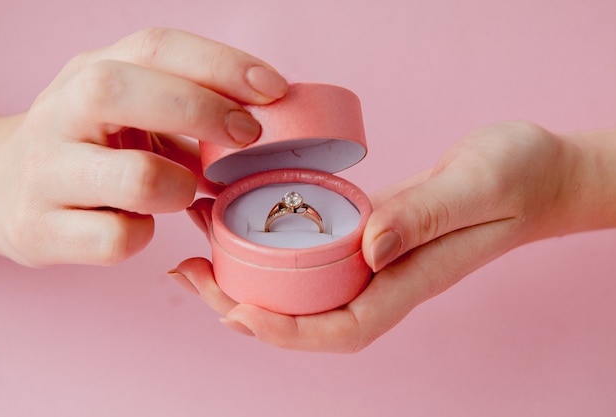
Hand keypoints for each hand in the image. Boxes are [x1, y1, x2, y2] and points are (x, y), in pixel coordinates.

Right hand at [0, 28, 287, 266]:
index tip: (273, 89)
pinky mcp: (40, 230)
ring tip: (181, 191)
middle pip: (122, 91)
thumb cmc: (90, 145)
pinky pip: (117, 239)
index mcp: (89, 73)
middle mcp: (60, 113)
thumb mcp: (129, 111)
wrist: (0, 187)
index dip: (220, 64)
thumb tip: (266, 125)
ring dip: (180, 187)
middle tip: (247, 136)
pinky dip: (144, 235)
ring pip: (134, 177)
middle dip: (202, 111)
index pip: (154, 47)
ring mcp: (46, 173)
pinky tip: (138, 224)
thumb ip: (187, 111)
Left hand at [171, 121, 615, 351]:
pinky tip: (241, 219)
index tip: (230, 309)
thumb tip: (367, 243)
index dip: (280, 331)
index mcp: (407, 280)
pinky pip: (312, 251)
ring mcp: (374, 258)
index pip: (336, 328)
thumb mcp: (478, 186)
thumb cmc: (517, 180)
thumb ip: (426, 216)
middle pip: (303, 317)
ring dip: (245, 276)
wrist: (536, 173)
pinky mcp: (368, 232)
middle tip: (188, 274)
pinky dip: (271, 243)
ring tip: (195, 251)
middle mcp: (383, 278)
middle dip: (241, 307)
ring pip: (300, 286)